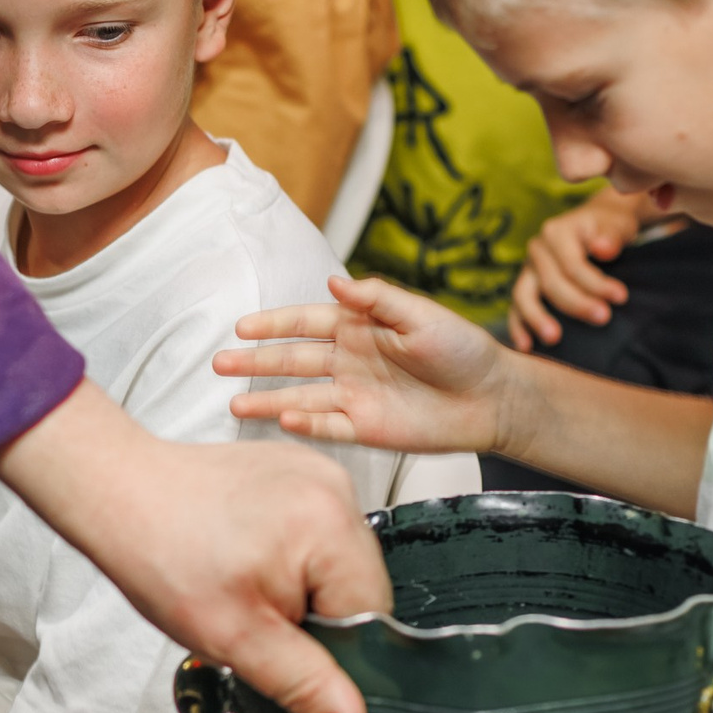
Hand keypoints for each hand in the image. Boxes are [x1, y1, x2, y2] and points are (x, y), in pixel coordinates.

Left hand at [0, 381, 389, 712]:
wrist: (114, 492)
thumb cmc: (160, 553)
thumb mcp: (235, 638)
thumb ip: (302, 686)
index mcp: (332, 524)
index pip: (372, 618)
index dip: (332, 653)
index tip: (285, 655)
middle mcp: (336, 489)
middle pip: (357, 589)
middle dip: (313, 619)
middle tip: (255, 620)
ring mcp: (318, 474)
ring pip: (336, 566)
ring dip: (300, 591)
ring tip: (244, 586)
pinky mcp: (299, 472)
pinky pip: (316, 536)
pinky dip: (290, 560)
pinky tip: (246, 560)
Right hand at [216, 274, 510, 456]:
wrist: (493, 397)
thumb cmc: (461, 349)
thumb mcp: (421, 316)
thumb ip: (378, 300)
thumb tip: (334, 284)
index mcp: (359, 328)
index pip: (305, 323)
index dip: (273, 325)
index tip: (241, 328)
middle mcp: (349, 361)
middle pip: (292, 361)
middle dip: (256, 363)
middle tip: (219, 364)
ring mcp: (354, 396)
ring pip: (300, 398)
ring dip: (267, 400)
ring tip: (232, 404)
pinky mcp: (366, 428)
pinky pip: (327, 426)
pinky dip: (304, 425)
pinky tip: (281, 420)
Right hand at [509, 189, 649, 352]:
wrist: (596, 226)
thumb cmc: (608, 227)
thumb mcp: (616, 224)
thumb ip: (611, 236)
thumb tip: (603, 249)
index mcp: (556, 232)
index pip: (573, 264)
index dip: (596, 283)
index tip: (621, 297)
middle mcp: (537, 250)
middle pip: (551, 282)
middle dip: (577, 303)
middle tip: (602, 318)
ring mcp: (528, 270)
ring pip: (524, 296)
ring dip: (538, 318)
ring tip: (554, 339)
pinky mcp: (526, 287)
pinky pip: (516, 308)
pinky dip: (519, 327)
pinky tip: (526, 346)